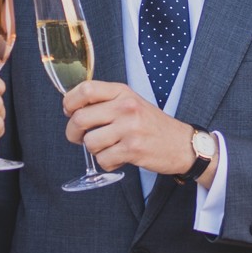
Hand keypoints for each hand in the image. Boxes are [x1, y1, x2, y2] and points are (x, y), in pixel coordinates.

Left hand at [62, 80, 194, 176]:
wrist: (182, 144)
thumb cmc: (151, 124)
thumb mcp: (130, 102)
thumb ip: (105, 102)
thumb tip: (71, 108)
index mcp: (122, 92)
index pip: (85, 89)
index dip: (69, 102)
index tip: (69, 111)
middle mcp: (126, 107)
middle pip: (80, 118)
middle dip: (73, 133)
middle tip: (79, 137)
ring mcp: (130, 128)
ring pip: (89, 142)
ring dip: (94, 150)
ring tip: (109, 147)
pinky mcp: (133, 149)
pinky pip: (103, 160)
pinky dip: (107, 163)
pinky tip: (120, 157)